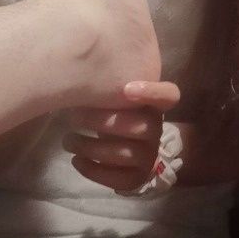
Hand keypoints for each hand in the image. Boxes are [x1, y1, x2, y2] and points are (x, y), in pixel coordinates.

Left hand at [61, 81, 175, 190]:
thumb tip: (82, 58)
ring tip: (68, 140)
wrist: (117, 143)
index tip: (125, 89)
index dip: (153, 92)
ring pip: (126, 154)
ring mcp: (149, 156)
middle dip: (102, 121)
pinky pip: (119, 180)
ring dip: (91, 147)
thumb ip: (108, 83)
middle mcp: (156, 130)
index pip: (170, 96)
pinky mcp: (137, 177)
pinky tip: (76, 160)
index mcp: (153, 106)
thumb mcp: (111, 94)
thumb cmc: (110, 111)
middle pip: (140, 127)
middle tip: (73, 117)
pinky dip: (94, 171)